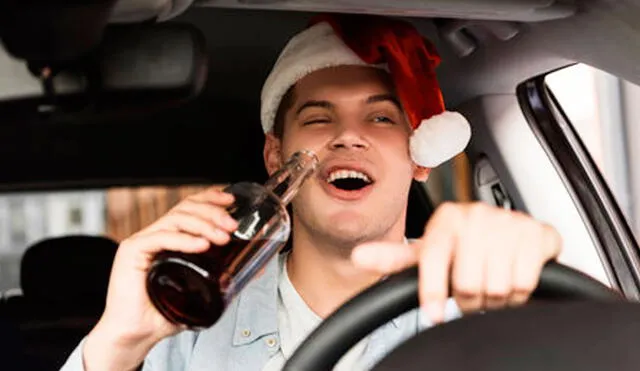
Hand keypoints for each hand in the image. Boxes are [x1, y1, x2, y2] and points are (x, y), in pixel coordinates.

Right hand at [83, 187, 237, 370]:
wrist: (136, 335)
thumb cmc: (164, 314)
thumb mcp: (201, 290)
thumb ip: (224, 277)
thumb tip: (256, 268)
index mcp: (169, 237)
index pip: (188, 207)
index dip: (209, 198)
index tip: (231, 200)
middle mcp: (154, 234)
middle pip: (185, 208)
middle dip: (212, 212)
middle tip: (232, 225)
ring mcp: (142, 241)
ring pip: (176, 219)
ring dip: (203, 224)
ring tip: (222, 237)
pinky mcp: (132, 252)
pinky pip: (160, 237)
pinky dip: (183, 239)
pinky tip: (201, 245)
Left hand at [351, 202, 561, 323]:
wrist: (513, 240)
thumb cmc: (465, 250)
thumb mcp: (428, 254)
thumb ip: (393, 258)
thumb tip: (358, 257)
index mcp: (448, 217)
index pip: (432, 260)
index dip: (433, 292)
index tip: (435, 312)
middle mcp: (478, 214)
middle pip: (467, 281)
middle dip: (469, 298)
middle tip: (472, 293)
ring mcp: (510, 222)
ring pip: (496, 285)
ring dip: (494, 298)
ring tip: (490, 286)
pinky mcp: (539, 234)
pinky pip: (524, 282)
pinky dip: (518, 294)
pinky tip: (512, 280)